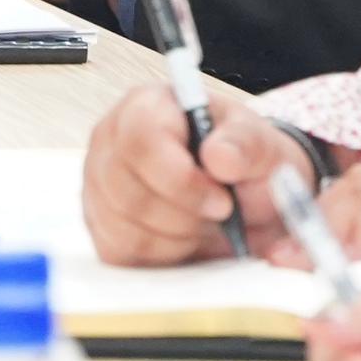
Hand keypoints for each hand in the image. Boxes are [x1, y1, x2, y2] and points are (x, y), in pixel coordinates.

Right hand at [82, 84, 326, 264]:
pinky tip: (184, 237)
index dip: (181, 179)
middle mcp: (111, 140)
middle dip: (183, 216)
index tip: (222, 201)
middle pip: (128, 192)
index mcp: (147, 106)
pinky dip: (162, 255)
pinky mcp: (100, 224)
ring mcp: (99, 183)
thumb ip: (246, 145)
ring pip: (123, 227)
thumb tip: (218, 156)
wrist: (243, 194)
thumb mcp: (261, 145)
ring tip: (203, 220)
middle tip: (220, 213)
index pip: (141, 140)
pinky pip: (121, 252)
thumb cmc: (243, 160)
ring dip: (176, 237)